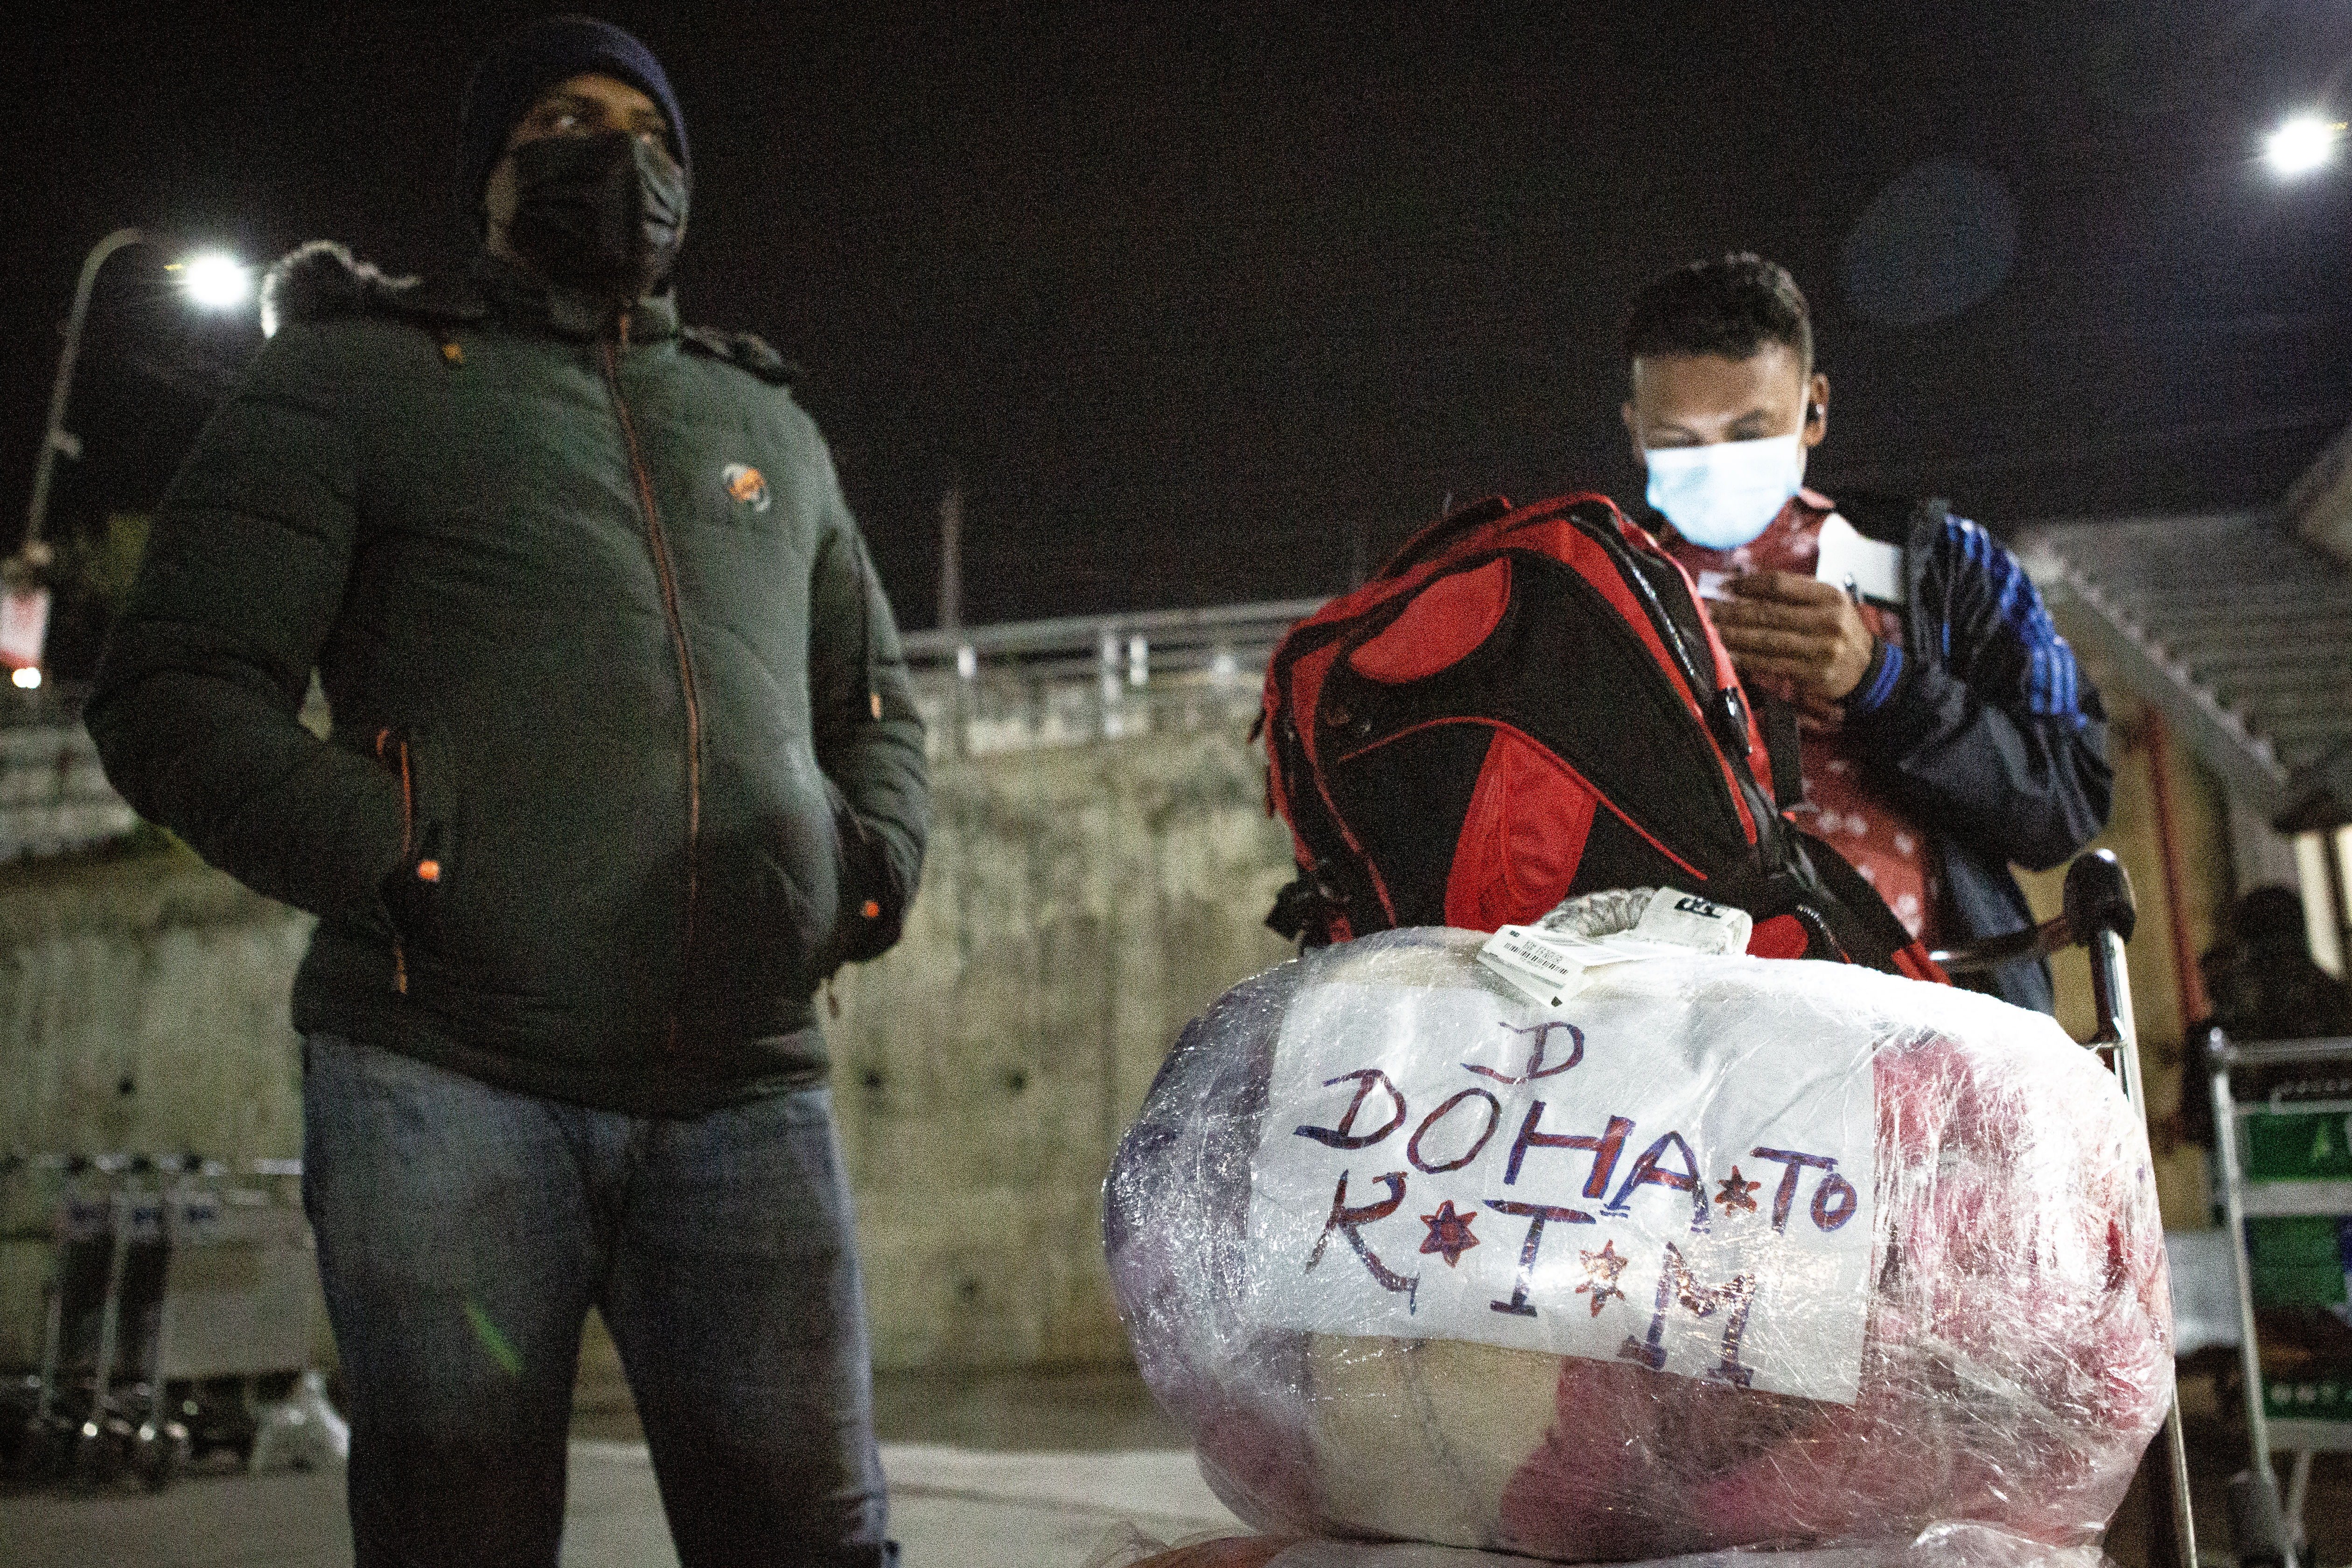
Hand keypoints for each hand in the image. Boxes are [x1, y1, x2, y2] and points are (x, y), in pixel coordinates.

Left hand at [1709, 571, 1878, 710]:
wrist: (1866, 668)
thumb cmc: (1836, 629)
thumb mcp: (1826, 603)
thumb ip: (1792, 593)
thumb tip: (1743, 584)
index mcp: (1829, 596)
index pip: (1780, 585)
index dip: (1748, 585)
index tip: (1724, 586)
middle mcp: (1827, 620)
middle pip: (1769, 613)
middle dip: (1733, 611)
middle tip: (1708, 609)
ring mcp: (1821, 649)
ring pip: (1766, 640)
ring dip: (1733, 635)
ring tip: (1712, 629)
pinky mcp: (1813, 673)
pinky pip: (1771, 664)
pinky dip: (1746, 658)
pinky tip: (1728, 653)